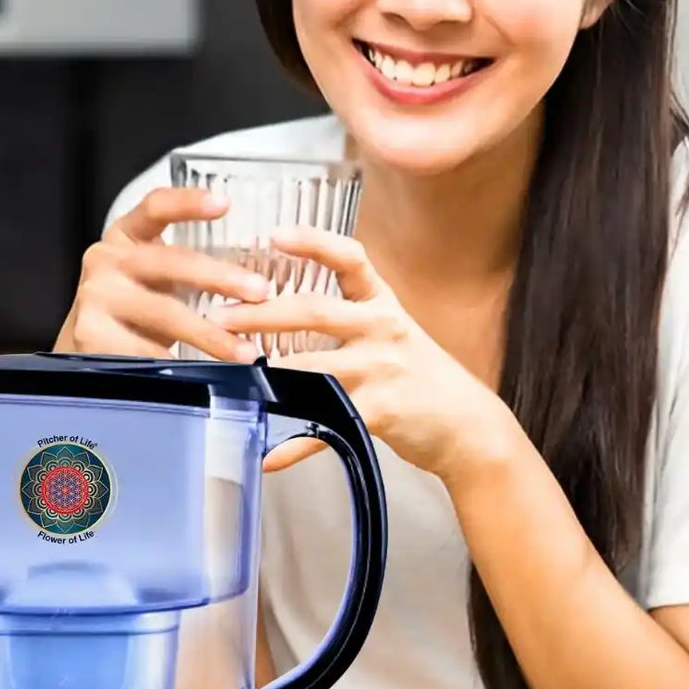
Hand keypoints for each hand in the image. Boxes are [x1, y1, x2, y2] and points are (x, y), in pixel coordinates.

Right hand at [55, 187, 270, 361]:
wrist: (85, 344)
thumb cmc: (134, 305)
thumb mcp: (154, 275)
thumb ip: (188, 267)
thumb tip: (254, 282)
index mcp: (125, 236)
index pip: (155, 207)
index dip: (188, 202)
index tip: (224, 204)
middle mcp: (106, 260)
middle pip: (169, 262)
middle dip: (219, 278)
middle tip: (259, 292)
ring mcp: (96, 297)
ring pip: (164, 312)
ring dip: (210, 333)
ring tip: (244, 350)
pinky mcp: (92, 335)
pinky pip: (146, 350)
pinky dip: (180, 362)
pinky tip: (204, 371)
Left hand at [209, 226, 509, 478]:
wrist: (468, 425)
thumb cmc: (421, 377)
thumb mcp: (393, 332)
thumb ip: (348, 318)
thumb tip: (281, 314)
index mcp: (383, 304)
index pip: (349, 258)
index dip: (312, 242)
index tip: (274, 234)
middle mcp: (382, 328)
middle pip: (313, 310)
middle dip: (260, 313)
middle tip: (220, 316)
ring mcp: (381, 369)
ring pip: (310, 368)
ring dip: (265, 374)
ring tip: (230, 377)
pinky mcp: (379, 411)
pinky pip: (325, 426)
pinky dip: (292, 444)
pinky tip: (268, 454)